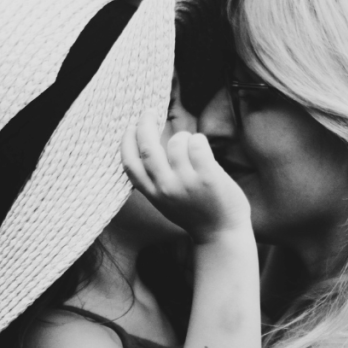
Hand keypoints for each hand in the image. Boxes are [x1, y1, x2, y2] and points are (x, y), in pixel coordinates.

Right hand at [122, 110, 250, 243]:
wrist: (221, 235)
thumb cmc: (195, 213)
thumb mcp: (166, 201)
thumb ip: (156, 179)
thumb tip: (146, 144)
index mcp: (153, 194)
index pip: (130, 164)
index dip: (127, 141)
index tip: (130, 127)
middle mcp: (167, 188)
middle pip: (148, 148)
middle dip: (145, 124)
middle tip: (149, 113)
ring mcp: (187, 183)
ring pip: (177, 142)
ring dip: (184, 136)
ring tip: (192, 146)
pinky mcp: (208, 177)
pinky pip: (197, 143)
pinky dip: (199, 140)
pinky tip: (202, 148)